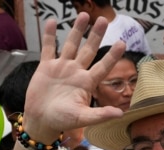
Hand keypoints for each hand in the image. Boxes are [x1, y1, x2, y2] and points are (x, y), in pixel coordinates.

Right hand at [21, 14, 124, 143]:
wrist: (41, 121)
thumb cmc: (62, 121)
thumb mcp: (82, 118)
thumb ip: (100, 115)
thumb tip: (121, 114)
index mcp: (87, 83)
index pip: (102, 67)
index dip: (112, 56)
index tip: (122, 44)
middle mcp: (76, 72)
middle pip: (88, 50)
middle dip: (96, 36)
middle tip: (104, 20)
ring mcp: (62, 67)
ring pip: (71, 45)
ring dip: (77, 30)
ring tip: (84, 15)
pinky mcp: (46, 67)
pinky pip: (49, 48)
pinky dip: (49, 35)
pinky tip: (51, 21)